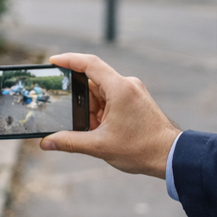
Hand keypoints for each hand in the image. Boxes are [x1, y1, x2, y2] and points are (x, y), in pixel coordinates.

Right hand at [39, 53, 179, 178]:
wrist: (170, 156)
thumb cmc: (141, 148)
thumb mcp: (100, 146)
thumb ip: (69, 142)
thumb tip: (46, 142)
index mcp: (119, 88)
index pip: (90, 64)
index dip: (69, 60)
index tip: (53, 61)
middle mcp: (127, 85)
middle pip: (92, 83)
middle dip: (79, 100)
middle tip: (69, 116)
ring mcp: (132, 92)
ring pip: (101, 93)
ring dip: (91, 110)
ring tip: (92, 131)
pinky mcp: (135, 101)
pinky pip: (111, 100)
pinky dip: (101, 112)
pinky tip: (100, 130)